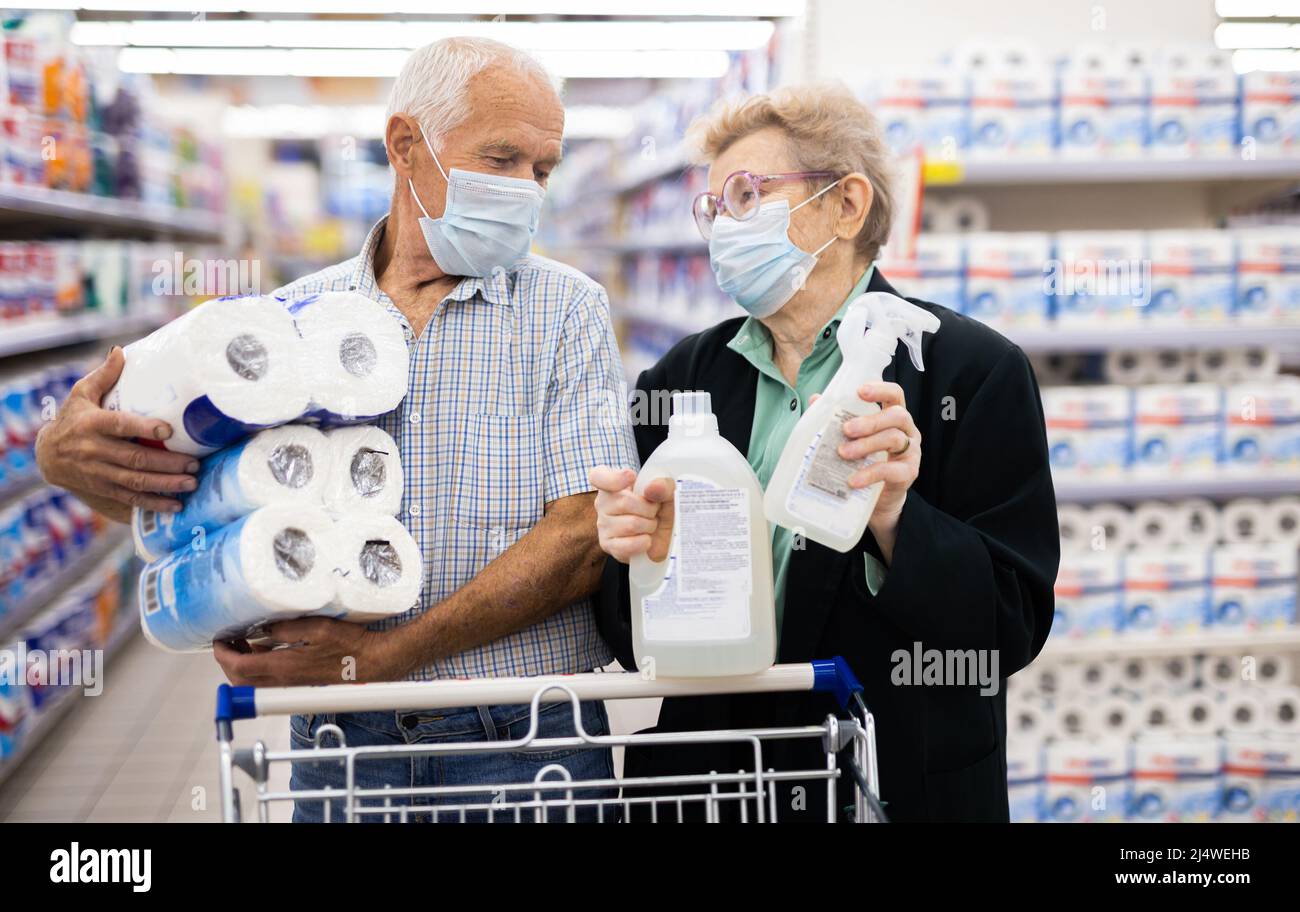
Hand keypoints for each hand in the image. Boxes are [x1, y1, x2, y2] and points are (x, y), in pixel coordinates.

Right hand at [34, 347, 198, 521]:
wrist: (47, 455)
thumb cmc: (73, 418)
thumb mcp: (82, 394)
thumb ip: (104, 375)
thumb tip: (120, 350)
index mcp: (92, 424)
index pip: (120, 425)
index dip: (144, 428)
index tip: (168, 430)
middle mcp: (94, 450)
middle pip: (134, 459)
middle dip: (167, 463)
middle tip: (195, 463)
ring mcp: (98, 472)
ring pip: (135, 481)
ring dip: (165, 484)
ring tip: (191, 483)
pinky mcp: (103, 488)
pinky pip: (130, 498)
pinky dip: (153, 504)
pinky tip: (176, 505)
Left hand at [212, 617, 405, 685]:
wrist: (373, 663)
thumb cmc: (351, 645)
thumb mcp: (318, 627)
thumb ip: (286, 628)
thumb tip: (263, 629)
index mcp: (284, 667)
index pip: (239, 666)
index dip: (222, 654)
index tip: (218, 639)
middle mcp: (284, 680)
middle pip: (240, 680)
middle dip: (227, 661)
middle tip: (228, 640)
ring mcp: (291, 684)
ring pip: (252, 682)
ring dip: (241, 664)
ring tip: (243, 641)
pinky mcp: (299, 683)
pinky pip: (267, 680)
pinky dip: (257, 667)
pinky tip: (266, 649)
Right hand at [588, 466, 674, 562]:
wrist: (664, 534)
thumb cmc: (661, 508)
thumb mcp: (668, 492)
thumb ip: (664, 485)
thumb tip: (652, 488)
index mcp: (612, 482)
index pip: (599, 476)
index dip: (614, 478)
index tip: (631, 477)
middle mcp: (602, 502)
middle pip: (625, 502)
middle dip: (649, 509)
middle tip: (654, 511)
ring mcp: (602, 525)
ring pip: (631, 525)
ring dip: (649, 526)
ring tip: (650, 525)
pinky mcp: (607, 544)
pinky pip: (627, 545)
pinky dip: (643, 543)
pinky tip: (646, 539)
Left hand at [829, 381, 920, 563]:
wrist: (877, 501)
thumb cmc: (864, 462)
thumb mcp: (851, 440)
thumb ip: (837, 419)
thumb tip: (816, 399)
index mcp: (893, 417)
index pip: (895, 395)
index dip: (881, 390)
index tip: (860, 391)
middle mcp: (907, 430)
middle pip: (897, 415)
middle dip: (870, 420)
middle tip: (846, 429)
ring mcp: (911, 452)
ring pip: (894, 439)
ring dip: (866, 445)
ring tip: (843, 453)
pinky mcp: (909, 473)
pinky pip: (892, 470)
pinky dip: (870, 474)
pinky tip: (853, 480)